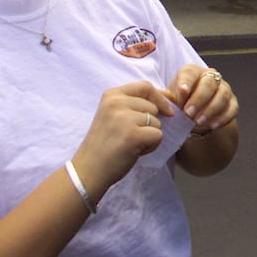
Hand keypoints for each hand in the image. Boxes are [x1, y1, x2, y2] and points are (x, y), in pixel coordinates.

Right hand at [72, 81, 176, 195]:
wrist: (88, 170)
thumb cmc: (104, 144)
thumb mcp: (114, 115)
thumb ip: (134, 104)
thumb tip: (168, 99)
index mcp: (111, 95)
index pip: (145, 86)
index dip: (160, 97)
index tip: (167, 109)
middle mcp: (116, 102)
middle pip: (153, 106)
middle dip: (151, 123)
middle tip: (133, 136)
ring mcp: (124, 118)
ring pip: (156, 122)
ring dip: (150, 135)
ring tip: (131, 144)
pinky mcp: (133, 134)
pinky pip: (158, 135)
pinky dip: (151, 146)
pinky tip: (135, 151)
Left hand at [169, 65, 238, 134]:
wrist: (195, 116)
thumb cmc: (180, 104)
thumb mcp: (171, 100)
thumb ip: (168, 99)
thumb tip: (164, 100)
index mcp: (192, 72)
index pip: (190, 73)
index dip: (186, 81)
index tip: (182, 91)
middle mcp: (210, 77)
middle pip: (208, 83)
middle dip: (199, 99)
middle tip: (189, 113)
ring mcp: (224, 89)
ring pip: (222, 95)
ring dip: (211, 109)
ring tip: (199, 122)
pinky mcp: (232, 102)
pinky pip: (232, 108)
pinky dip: (223, 118)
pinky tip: (212, 126)